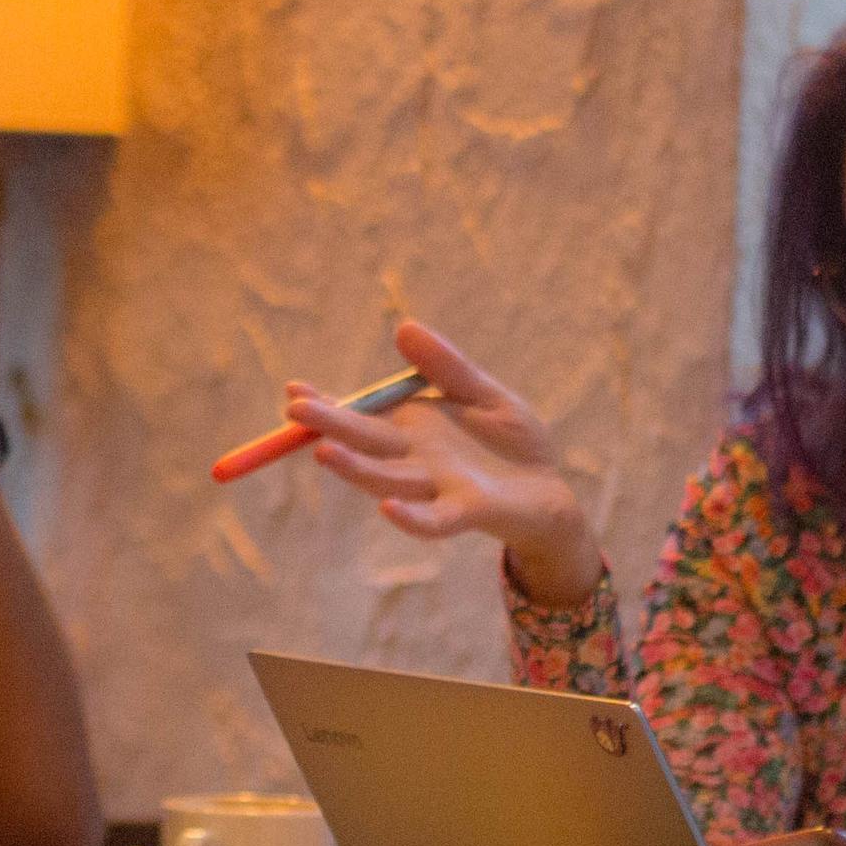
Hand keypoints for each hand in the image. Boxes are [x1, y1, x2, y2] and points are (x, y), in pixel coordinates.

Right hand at [287, 321, 595, 598]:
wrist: (552, 492)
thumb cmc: (513, 444)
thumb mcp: (481, 393)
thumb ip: (446, 366)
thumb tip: (404, 326)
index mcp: (413, 430)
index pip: (360, 415)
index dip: (327, 404)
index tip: (293, 388)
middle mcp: (415, 461)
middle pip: (364, 445)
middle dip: (330, 427)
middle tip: (294, 411)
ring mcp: (438, 488)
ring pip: (388, 480)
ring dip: (356, 470)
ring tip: (325, 453)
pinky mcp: (468, 512)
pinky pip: (433, 519)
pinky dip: (411, 517)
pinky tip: (388, 508)